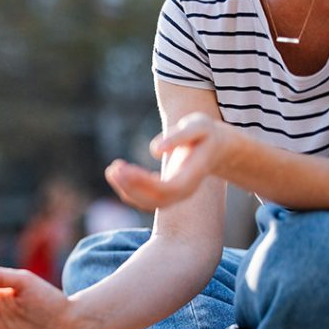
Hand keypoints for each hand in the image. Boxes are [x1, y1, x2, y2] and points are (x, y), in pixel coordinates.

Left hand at [106, 112, 229, 210]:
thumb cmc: (205, 133)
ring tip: (112, 170)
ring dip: (126, 189)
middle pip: (156, 200)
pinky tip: (118, 173)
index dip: (142, 182)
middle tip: (113, 168)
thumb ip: (178, 136)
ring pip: (148, 203)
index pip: (166, 189)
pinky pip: (146, 199)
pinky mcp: (168, 193)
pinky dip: (129, 190)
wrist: (217, 146)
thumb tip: (155, 150)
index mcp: (192, 176)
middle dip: (131, 187)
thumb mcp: (197, 126)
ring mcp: (177, 196)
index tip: (124, 168)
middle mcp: (185, 191)